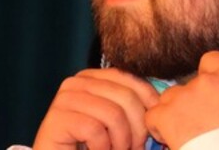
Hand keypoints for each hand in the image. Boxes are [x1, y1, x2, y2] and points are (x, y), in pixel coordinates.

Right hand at [32, 68, 159, 149]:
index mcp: (92, 77)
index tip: (152, 128)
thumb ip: (132, 108)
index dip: (148, 102)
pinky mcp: (56, 119)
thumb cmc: (90, 145)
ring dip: (121, 142)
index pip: (130, 79)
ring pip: (113, 114)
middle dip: (137, 129)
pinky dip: (102, 148)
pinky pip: (94, 130)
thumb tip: (161, 101)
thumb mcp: (115, 122)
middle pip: (125, 97)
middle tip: (135, 149)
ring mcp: (64, 98)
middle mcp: (76, 82)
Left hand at [145, 52, 218, 147]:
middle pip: (190, 83)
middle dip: (192, 100)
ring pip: (170, 98)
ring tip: (187, 133)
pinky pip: (153, 115)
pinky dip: (159, 127)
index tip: (211, 95)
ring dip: (175, 113)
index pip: (210, 61)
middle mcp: (207, 81)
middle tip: (202, 122)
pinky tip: (171, 138)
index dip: (208, 78)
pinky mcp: (167, 116)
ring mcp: (185, 97)